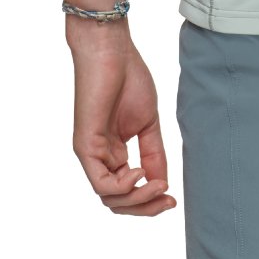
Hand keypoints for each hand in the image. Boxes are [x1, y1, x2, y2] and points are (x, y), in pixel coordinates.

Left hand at [69, 32, 177, 216]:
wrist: (112, 50)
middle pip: (118, 202)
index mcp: (114, 152)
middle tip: (167, 201)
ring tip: (156, 184)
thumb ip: (154, 154)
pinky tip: (138, 172)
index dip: (150, 201)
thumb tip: (163, 185)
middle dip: (144, 208)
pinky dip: (122, 186)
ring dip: (137, 198)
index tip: (173, 200)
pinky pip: (100, 182)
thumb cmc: (129, 78)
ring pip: (109, 197)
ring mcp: (91, 153)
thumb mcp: (148, 123)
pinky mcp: (85, 146)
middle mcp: (100, 157)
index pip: (128, 192)